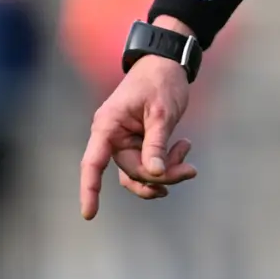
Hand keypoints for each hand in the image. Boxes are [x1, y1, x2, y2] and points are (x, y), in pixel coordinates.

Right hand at [78, 55, 197, 216]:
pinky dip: (166, 165)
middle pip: (132, 171)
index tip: (89, 214)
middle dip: (162, 175)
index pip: (93, 162)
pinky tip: (184, 148)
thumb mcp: (162, 112)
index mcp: (108, 125)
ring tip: (189, 162)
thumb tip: (155, 175)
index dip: (89, 188)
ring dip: (166, 174)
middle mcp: (111, 136)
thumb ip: (156, 143)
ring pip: (141, 173)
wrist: (168, 63)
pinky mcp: (137, 144)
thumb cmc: (161, 81)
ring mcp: (124, 142)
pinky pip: (148, 166)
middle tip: (190, 170)